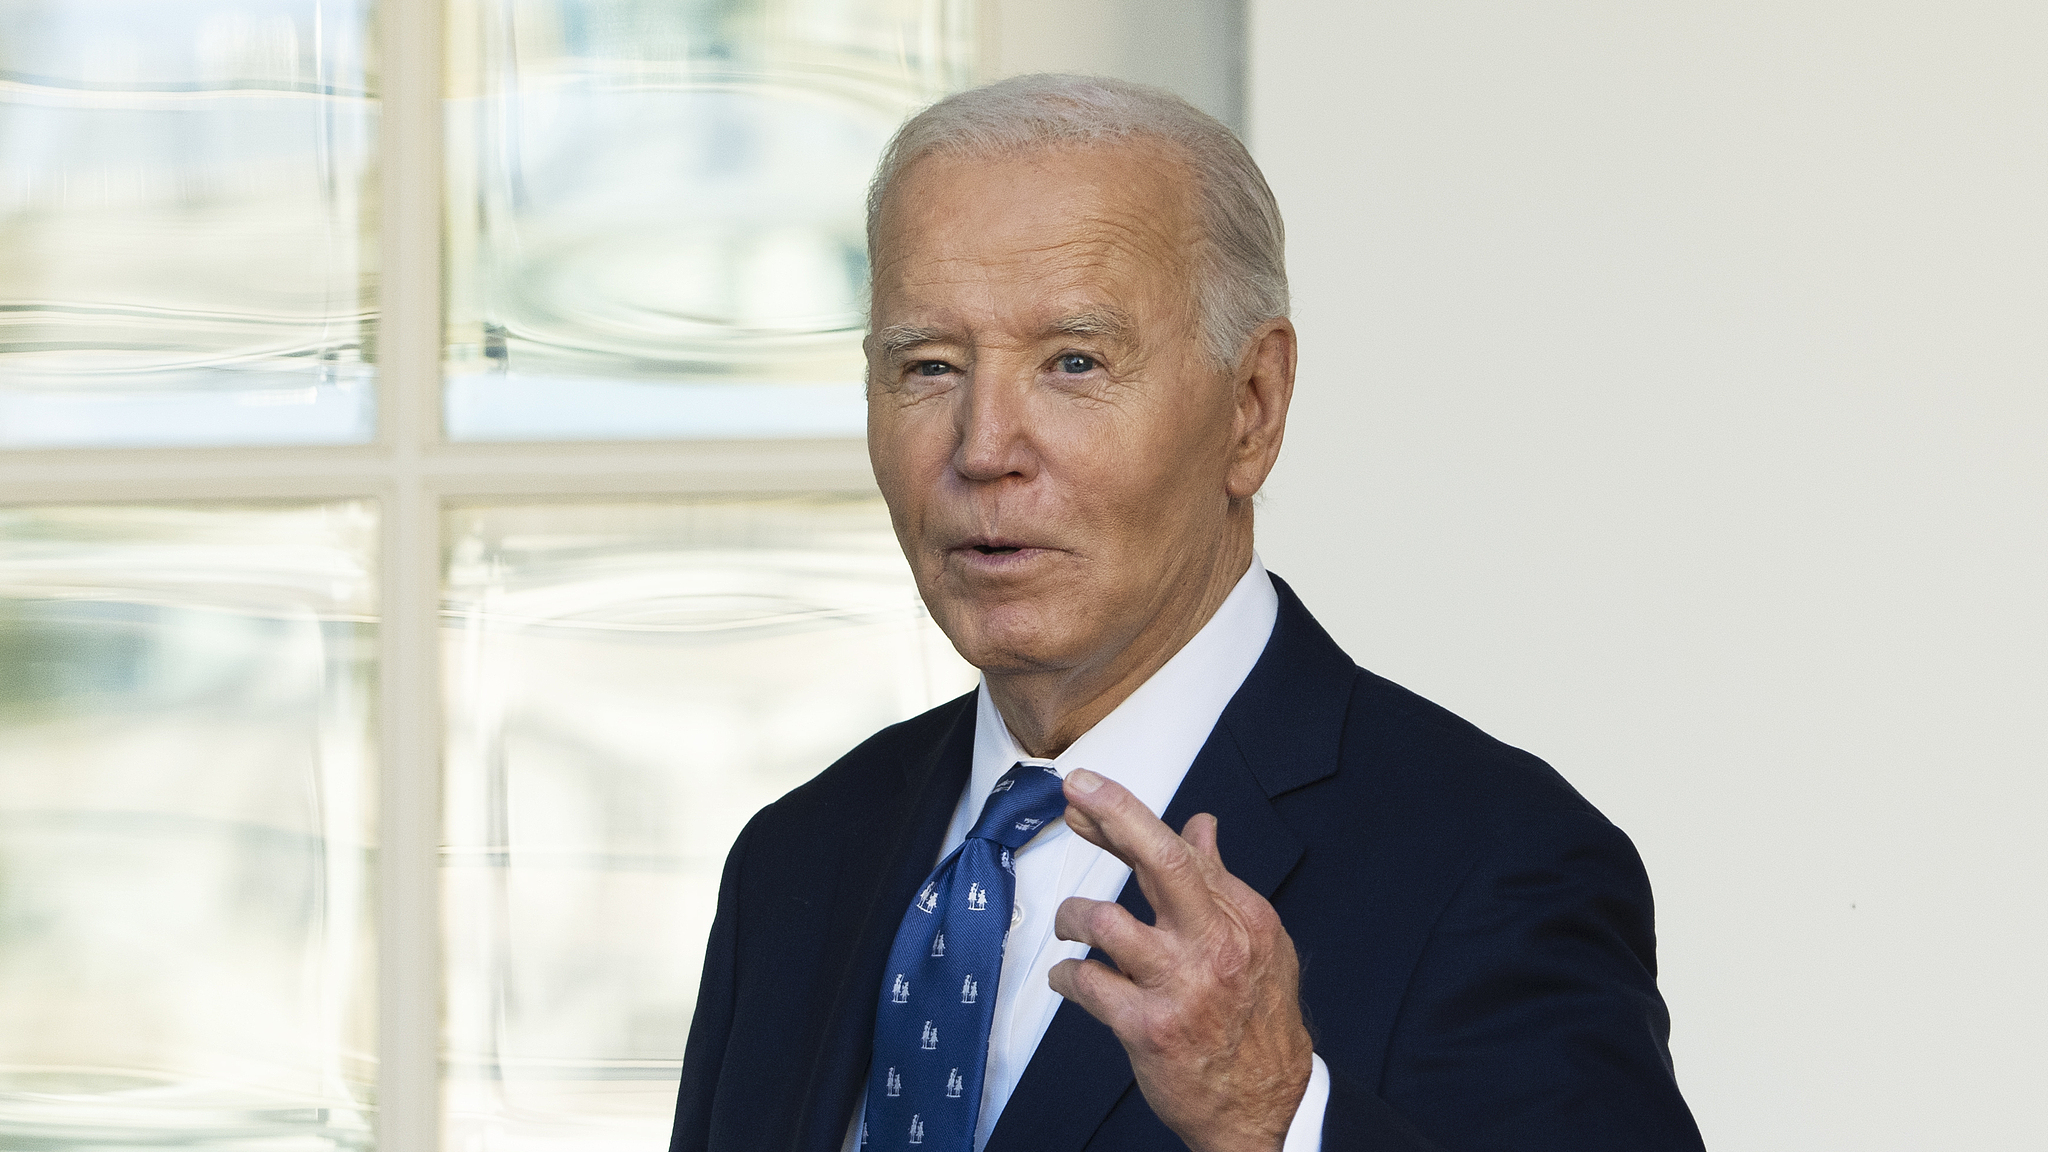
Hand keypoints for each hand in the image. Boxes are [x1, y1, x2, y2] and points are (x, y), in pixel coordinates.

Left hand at [1046, 769, 1313, 1151]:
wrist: (1266, 1106)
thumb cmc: (1257, 1022)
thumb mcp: (1259, 943)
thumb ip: (1220, 883)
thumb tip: (1201, 828)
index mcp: (1243, 919)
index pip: (1180, 850)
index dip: (1126, 816)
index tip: (1091, 796)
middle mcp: (1215, 946)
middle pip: (1162, 861)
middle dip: (1114, 816)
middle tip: (1076, 791)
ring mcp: (1181, 987)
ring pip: (1107, 922)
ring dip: (1074, 916)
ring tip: (1072, 924)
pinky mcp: (1148, 1029)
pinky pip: (1088, 984)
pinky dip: (1067, 977)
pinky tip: (1069, 978)